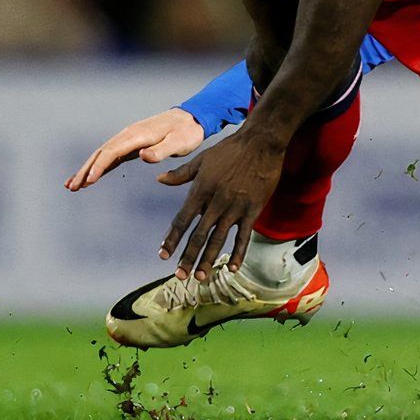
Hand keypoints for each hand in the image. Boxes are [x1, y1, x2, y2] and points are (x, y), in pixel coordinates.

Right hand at [65, 108, 206, 190]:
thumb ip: (161, 150)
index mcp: (138, 135)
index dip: (99, 166)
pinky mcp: (131, 144)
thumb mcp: (179, 143)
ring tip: (72, 186)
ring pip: (102, 154)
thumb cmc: (187, 132)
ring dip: (87, 169)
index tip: (89, 180)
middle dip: (85, 170)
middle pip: (101, 153)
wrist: (192, 118)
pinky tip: (89, 177)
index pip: (112, 151)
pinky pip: (110, 156)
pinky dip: (97, 166)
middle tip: (71, 187)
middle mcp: (129, 135)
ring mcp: (128, 139)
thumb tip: (143, 156)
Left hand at [156, 130, 286, 281]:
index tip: (163, 255)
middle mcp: (216, 201)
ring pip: (219, 239)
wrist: (260, 142)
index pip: (182, 219)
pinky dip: (238, 253)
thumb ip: (180, 174)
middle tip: (180, 276)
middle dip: (188, 257)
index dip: (172, 239)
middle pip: (199, 235)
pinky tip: (231, 267)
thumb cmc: (229, 149)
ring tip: (200, 276)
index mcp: (201, 190)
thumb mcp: (202, 159)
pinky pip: (244, 236)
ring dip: (208, 259)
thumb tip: (159, 180)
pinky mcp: (252, 209)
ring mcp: (235, 207)